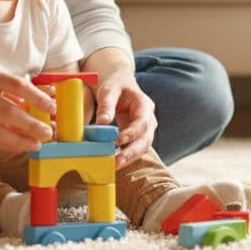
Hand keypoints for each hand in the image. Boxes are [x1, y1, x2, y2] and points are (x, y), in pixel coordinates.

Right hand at [0, 51, 55, 152]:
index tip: (52, 107)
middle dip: (32, 124)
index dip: (37, 98)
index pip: (18, 85)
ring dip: (20, 139)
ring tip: (37, 144)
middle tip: (49, 132)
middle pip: (9, 112)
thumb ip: (8, 87)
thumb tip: (37, 100)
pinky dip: (4, 143)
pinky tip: (18, 146)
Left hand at [83, 47, 155, 167]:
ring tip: (114, 165)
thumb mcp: (109, 90)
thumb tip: (102, 123)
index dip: (132, 133)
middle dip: (132, 152)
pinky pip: (134, 149)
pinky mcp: (136, 137)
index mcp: (144, 105)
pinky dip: (126, 156)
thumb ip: (106, 105)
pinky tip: (114, 162)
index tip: (118, 141)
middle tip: (117, 162)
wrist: (119, 84)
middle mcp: (148, 119)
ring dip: (130, 158)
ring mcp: (144, 129)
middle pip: (145, 139)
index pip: (142, 122)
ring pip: (142, 147)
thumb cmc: (115, 85)